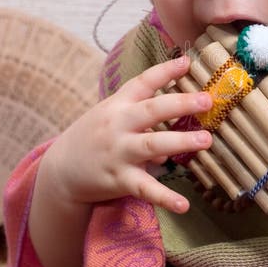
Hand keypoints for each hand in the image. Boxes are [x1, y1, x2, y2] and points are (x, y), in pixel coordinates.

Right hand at [29, 55, 212, 266]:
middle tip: (207, 100)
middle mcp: (118, 125)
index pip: (142, 83)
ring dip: (180, 142)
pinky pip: (145, 188)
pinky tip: (184, 205)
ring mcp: (119, 152)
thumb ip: (143, 112)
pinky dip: (164, 197)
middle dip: (180, 104)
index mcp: (118, 105)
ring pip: (152, 145)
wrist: (61, 170)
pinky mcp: (120, 180)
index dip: (164, 71)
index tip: (186, 61)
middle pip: (151, 110)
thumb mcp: (112, 115)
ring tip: (206, 140)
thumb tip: (178, 113)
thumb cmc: (95, 137)